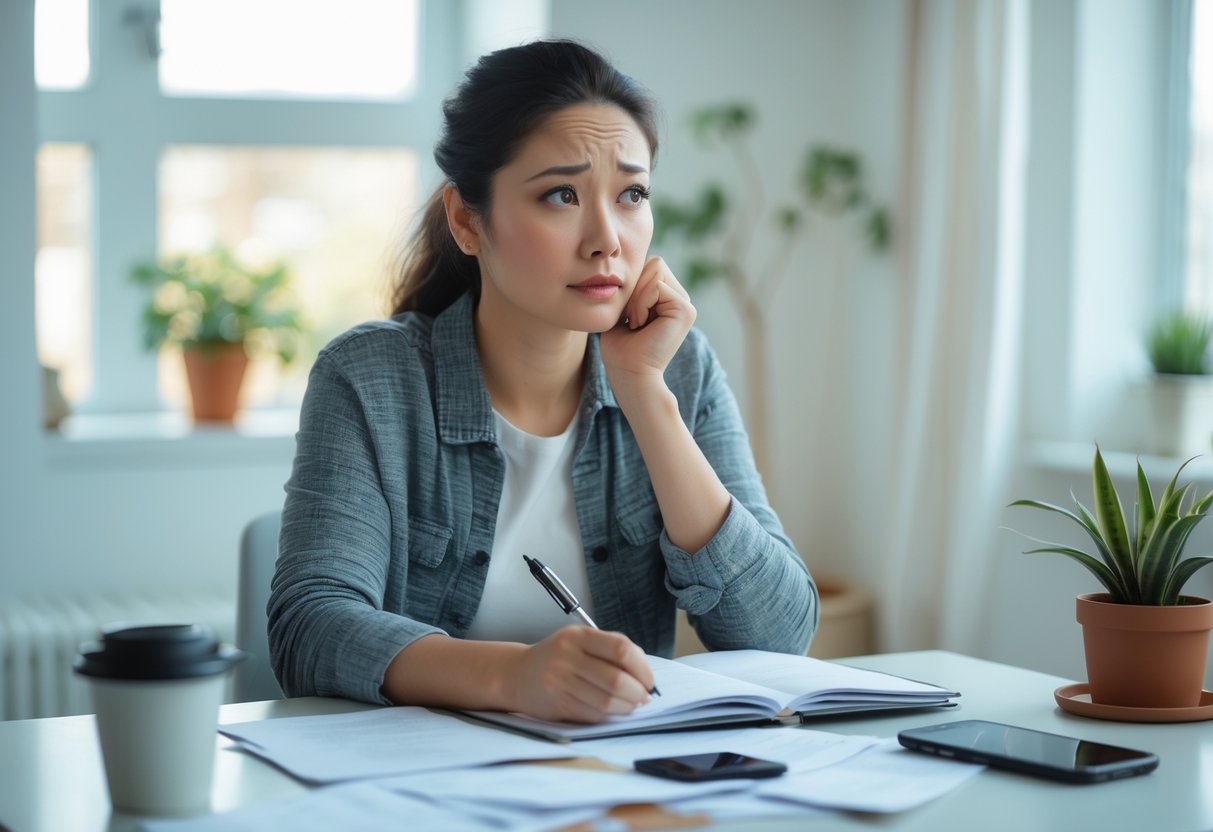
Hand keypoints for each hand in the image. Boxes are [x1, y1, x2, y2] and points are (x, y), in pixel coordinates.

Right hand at [501, 627, 654, 722]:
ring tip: (631, 706)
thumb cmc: (556, 658)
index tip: (649, 679)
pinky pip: (592, 714)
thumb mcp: (579, 641)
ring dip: (626, 707)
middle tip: (643, 697)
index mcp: (578, 636)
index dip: (642, 667)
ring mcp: (560, 681)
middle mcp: (568, 656)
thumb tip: (645, 673)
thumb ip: (609, 650)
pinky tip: (612, 711)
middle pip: (616, 679)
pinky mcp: (557, 703)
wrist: (515, 674)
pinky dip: (608, 716)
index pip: (621, 649)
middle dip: (637, 692)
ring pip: (606, 701)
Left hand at [599, 256, 695, 398]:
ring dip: (636, 297)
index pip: (648, 266)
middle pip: (654, 263)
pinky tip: (640, 325)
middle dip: (634, 288)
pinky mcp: (685, 310)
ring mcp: (686, 304)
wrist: (629, 374)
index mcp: (668, 299)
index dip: (631, 285)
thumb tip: (628, 263)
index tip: (626, 316)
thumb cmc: (620, 349)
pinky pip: (656, 286)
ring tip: (636, 322)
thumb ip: (631, 288)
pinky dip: (640, 304)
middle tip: (631, 318)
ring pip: (655, 269)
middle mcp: (680, 299)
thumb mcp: (622, 310)